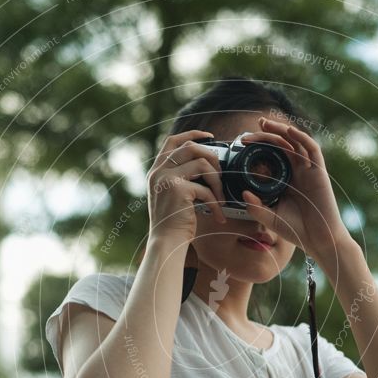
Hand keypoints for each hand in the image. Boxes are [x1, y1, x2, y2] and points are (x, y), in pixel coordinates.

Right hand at [147, 129, 226, 244]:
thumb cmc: (174, 223)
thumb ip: (182, 178)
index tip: (210, 137)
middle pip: (191, 147)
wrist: (166, 243)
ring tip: (221, 198)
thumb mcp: (173, 195)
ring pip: (202, 163)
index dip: (193, 134)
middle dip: (212, 158)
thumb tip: (208, 165)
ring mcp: (166, 178)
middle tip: (221, 176)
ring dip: (217, 181)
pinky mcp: (177, 190)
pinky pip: (206, 189)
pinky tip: (218, 215)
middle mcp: (159, 171)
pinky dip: (216, 203)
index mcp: (157, 171)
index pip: (173, 140)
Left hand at [240, 117, 351, 258]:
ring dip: (280, 130)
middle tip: (249, 132)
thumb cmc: (297, 230)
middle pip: (281, 145)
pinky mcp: (319, 172)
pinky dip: (302, 137)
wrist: (319, 240)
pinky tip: (289, 131)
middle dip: (266, 134)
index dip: (259, 146)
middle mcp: (296, 171)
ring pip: (295, 142)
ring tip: (264, 124)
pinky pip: (312, 149)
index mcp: (285, 179)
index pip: (271, 156)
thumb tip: (244, 194)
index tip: (243, 143)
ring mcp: (308, 170)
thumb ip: (256, 208)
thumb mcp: (271, 218)